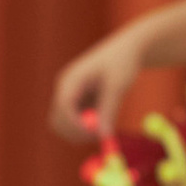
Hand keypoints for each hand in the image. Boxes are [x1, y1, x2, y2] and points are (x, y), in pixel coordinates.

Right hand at [48, 20, 149, 146]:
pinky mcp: (78, 102)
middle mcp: (65, 89)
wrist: (127, 49)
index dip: (75, 126)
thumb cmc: (122, 61)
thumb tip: (104, 135)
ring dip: (82, 131)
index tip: (96, 135)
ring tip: (107, 120)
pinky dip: (89, 126)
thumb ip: (109, 110)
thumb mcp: (117, 84)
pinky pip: (78, 122)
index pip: (63, 108)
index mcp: (71, 79)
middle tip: (101, 136)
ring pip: (66, 125)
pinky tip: (106, 114)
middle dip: (75, 133)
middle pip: (58, 121)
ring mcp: (70, 96)